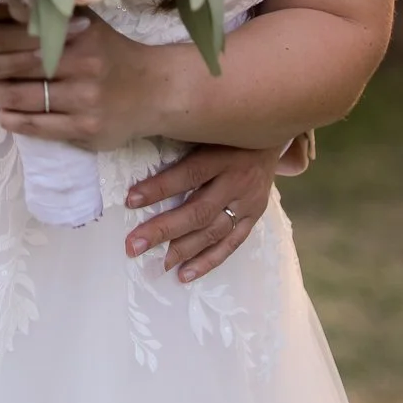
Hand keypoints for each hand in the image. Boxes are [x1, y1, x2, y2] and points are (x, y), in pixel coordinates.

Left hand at [0, 14, 161, 149]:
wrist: (155, 91)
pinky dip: (14, 120)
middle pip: (16, 64)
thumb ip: (50, 13)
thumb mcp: (86, 25)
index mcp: (79, 33)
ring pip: (23, 97)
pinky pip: (39, 127)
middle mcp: (82, 64)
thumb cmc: (110, 52)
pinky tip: (4, 115)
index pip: (21, 31)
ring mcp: (84, 99)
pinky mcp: (86, 129)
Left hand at [125, 143, 285, 281]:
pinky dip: (208, 261)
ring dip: (183, 251)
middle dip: (164, 230)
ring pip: (213, 232)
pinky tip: (185, 274)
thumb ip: (181, 140)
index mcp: (222, 155)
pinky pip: (230, 244)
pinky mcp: (254, 217)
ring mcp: (248, 203)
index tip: (130, 200)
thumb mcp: (207, 128)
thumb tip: (138, 144)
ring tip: (157, 264)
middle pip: (198, 211)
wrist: (272, 131)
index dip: (159, 188)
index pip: (188, 174)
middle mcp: (237, 182)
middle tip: (134, 246)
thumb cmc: (226, 130)